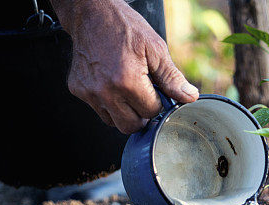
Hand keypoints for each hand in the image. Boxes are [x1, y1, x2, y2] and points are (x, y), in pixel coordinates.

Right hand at [50, 0, 198, 133]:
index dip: (156, 102)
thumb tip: (190, 97)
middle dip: (141, 114)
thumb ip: (172, 78)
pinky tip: (111, 84)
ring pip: (113, 122)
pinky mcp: (78, 90)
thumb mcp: (155, 49)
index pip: (151, 112)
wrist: (92, 13)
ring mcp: (89, 92)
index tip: (153, 88)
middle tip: (143, 96)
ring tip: (127, 89)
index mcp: (127, 81)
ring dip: (124, 112)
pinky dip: (108, 103)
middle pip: (130, 126)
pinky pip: (98, 110)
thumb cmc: (125, 27)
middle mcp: (105, 91)